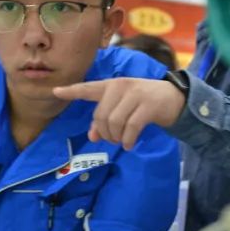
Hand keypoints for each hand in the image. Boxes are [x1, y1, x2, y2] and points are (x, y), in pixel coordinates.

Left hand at [53, 78, 185, 149]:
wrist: (173, 98)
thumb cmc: (143, 103)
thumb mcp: (123, 108)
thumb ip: (105, 120)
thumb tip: (92, 136)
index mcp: (111, 85)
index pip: (88, 88)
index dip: (71, 91)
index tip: (55, 91)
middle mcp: (121, 87)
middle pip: (101, 115)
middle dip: (105, 133)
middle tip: (112, 140)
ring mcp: (135, 94)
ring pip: (114, 122)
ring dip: (116, 137)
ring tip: (122, 141)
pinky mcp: (148, 105)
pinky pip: (131, 127)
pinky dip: (128, 140)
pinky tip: (129, 145)